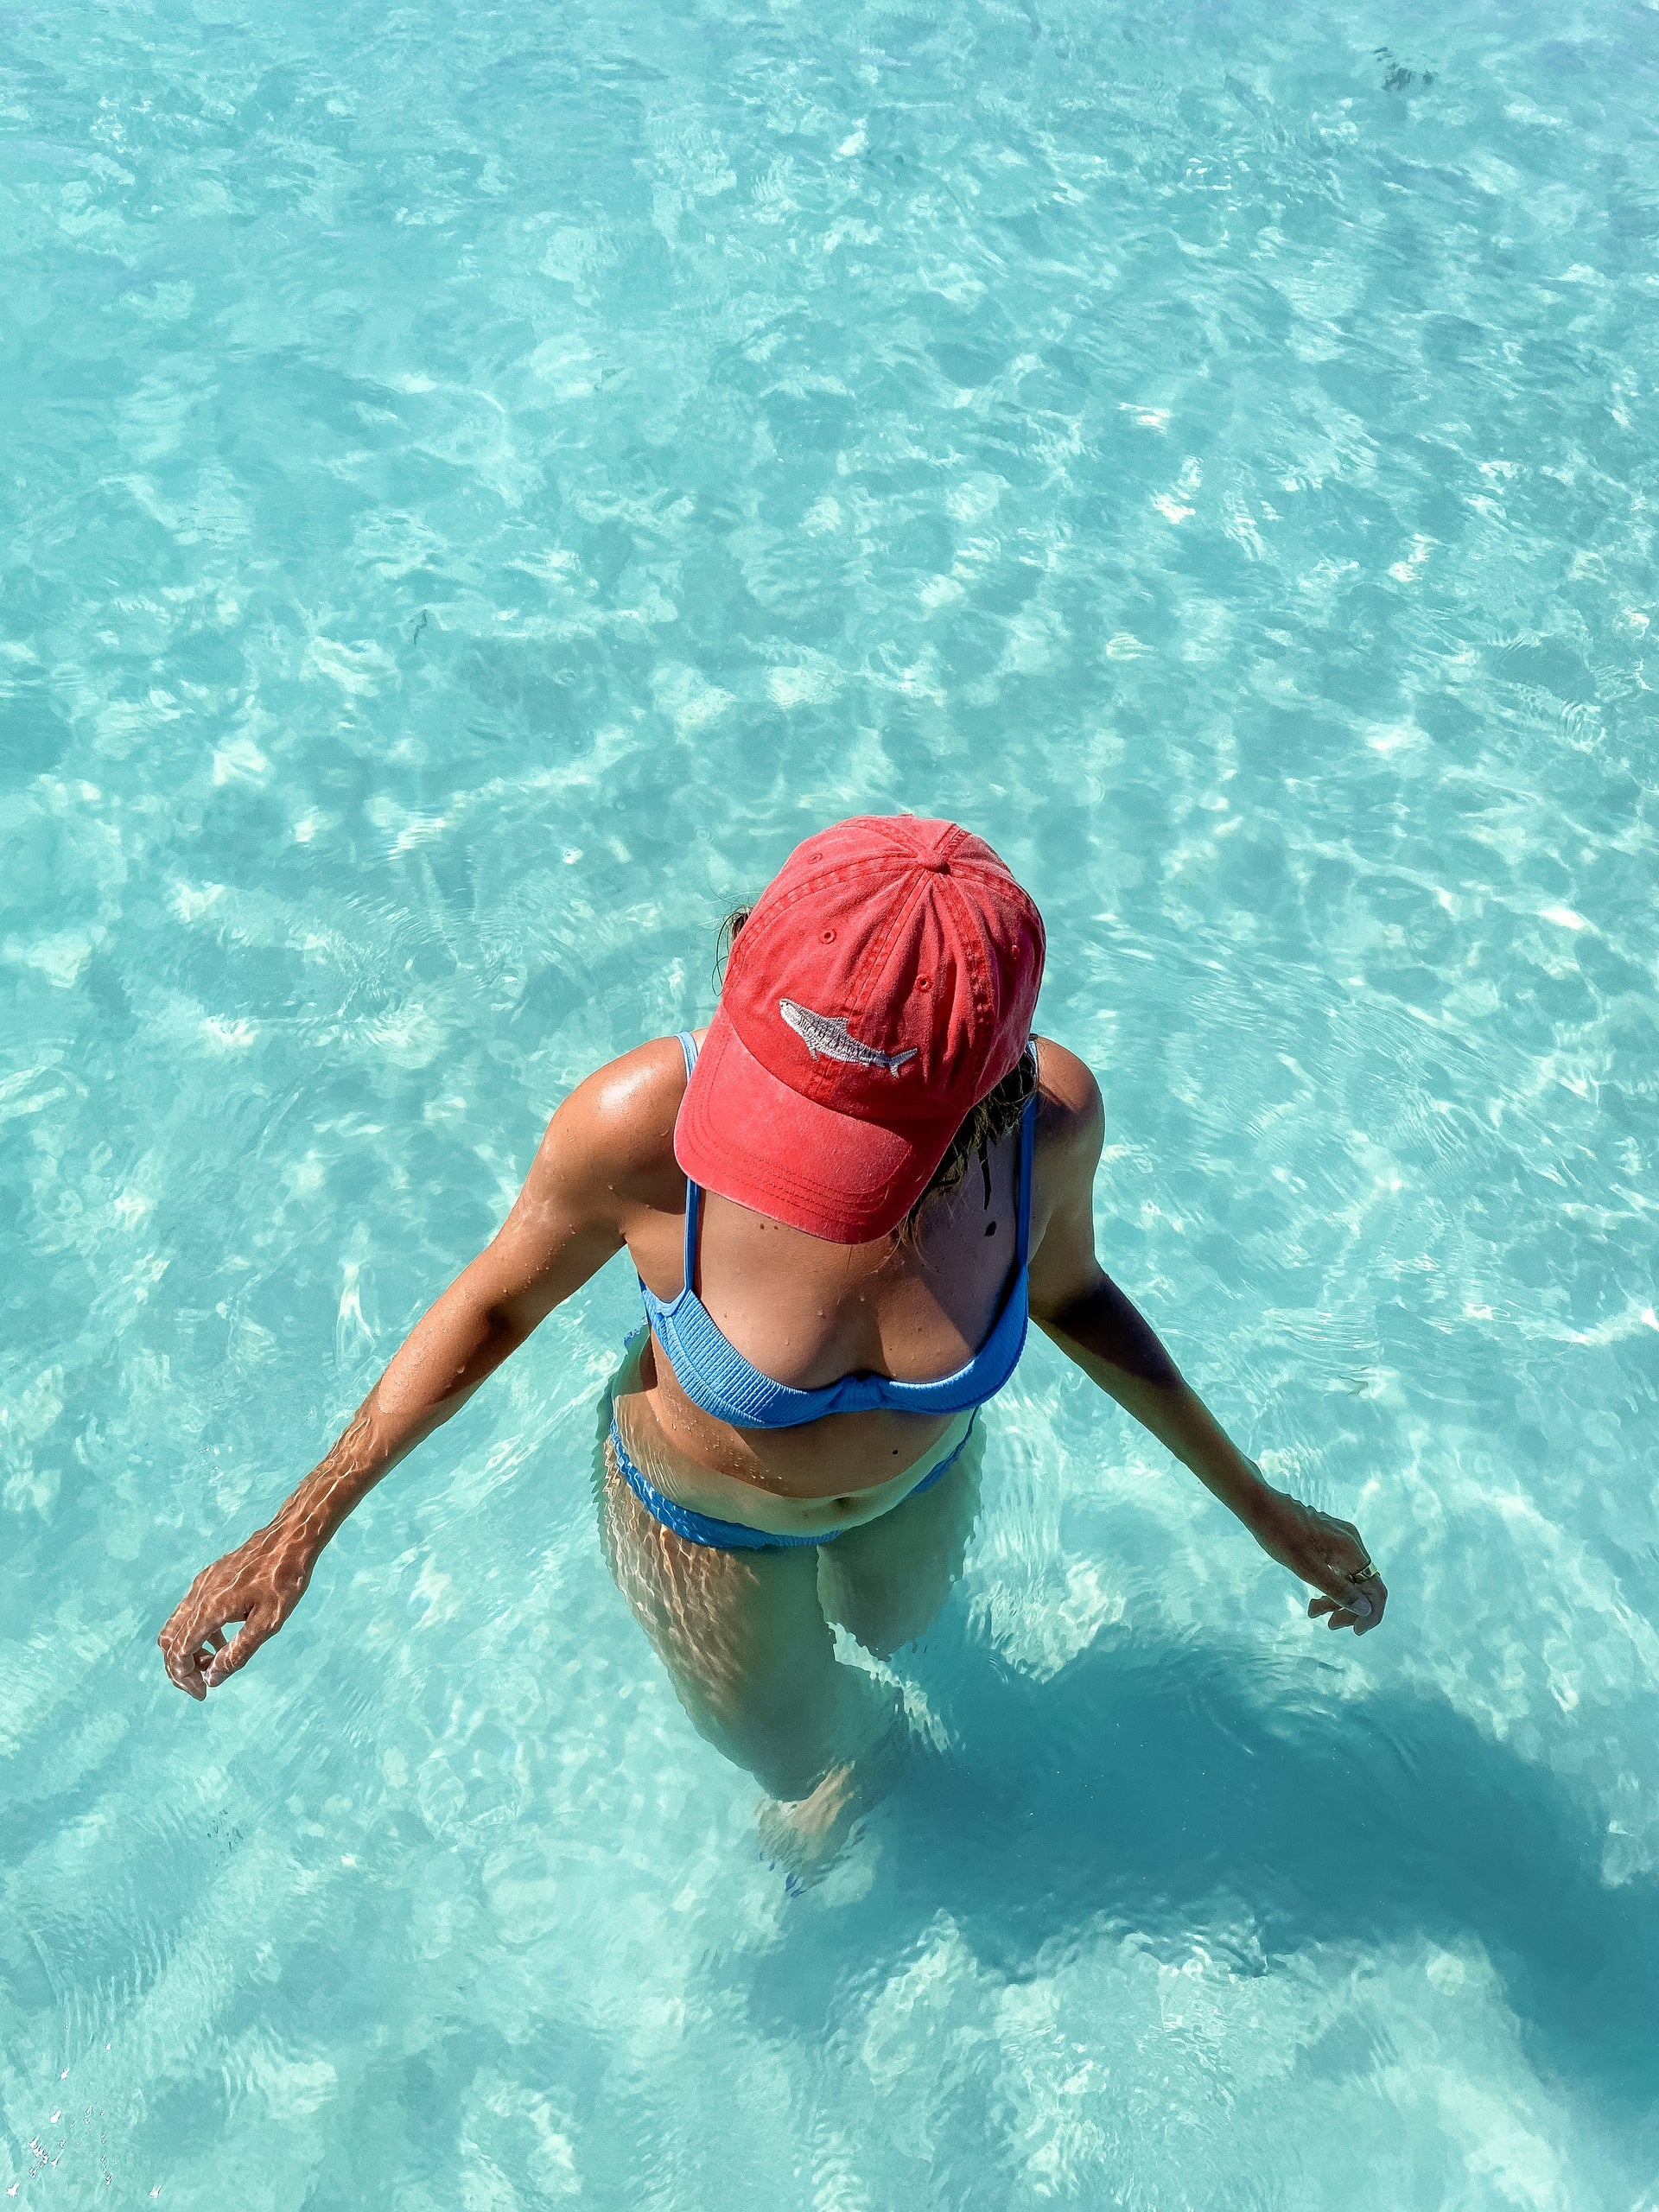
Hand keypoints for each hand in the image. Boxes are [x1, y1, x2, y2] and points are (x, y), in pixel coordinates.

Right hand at [157, 1518, 315, 1697]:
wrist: (291, 1537)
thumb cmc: (285, 1579)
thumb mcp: (268, 1623)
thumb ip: (237, 1652)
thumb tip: (213, 1679)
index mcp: (210, 1609)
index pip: (178, 1652)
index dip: (185, 1678)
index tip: (204, 1693)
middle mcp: (198, 1595)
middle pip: (169, 1641)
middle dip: (180, 1668)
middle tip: (202, 1684)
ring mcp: (202, 1584)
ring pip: (177, 1625)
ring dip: (188, 1650)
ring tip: (213, 1665)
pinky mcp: (210, 1578)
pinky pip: (190, 1611)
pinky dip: (197, 1632)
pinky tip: (223, 1639)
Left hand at [1245, 1485, 1387, 1636]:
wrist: (1259, 1506)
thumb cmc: (1279, 1535)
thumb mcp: (1306, 1568)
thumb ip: (1337, 1589)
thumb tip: (1365, 1609)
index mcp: (1351, 1549)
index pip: (1376, 1590)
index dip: (1370, 1614)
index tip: (1354, 1631)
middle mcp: (1352, 1542)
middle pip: (1364, 1586)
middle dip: (1349, 1608)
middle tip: (1328, 1624)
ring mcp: (1341, 1539)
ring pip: (1350, 1578)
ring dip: (1337, 1599)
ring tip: (1313, 1611)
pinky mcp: (1330, 1539)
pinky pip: (1339, 1568)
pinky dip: (1330, 1585)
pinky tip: (1315, 1598)